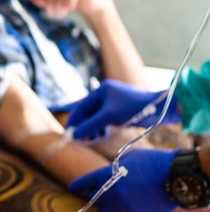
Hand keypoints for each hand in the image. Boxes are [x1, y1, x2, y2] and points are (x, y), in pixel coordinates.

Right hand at [65, 79, 179, 139]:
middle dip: (84, 126)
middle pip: (88, 113)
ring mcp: (113, 103)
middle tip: (80, 140)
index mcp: (101, 90)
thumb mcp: (109, 116)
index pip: (81, 106)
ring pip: (97, 118)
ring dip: (93, 129)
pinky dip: (102, 128)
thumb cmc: (135, 108)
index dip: (74, 120)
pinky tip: (103, 136)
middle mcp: (105, 95)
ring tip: (93, 140)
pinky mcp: (121, 111)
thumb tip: (75, 135)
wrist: (162, 109)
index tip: (69, 134)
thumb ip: (91, 125)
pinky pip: (105, 120)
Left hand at [69, 148, 178, 211]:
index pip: (85, 183)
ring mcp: (126, 207)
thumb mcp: (128, 159)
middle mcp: (113, 193)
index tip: (73, 188)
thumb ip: (114, 170)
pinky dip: (123, 210)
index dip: (78, 185)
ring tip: (113, 200)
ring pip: (108, 211)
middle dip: (94, 196)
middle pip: (95, 200)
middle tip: (95, 193)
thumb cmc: (153, 162)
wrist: (176, 174)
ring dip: (108, 206)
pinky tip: (128, 204)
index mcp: (108, 176)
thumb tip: (109, 178)